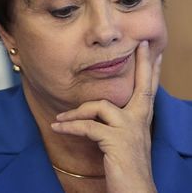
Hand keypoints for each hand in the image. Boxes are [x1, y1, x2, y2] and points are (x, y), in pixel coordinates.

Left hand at [51, 41, 161, 192]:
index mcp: (142, 119)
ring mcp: (129, 130)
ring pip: (99, 107)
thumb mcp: (124, 140)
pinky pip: (88, 127)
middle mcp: (139, 121)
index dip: (151, 69)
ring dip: (76, 114)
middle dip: (142, 64)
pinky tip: (58, 128)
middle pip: (143, 86)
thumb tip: (100, 110)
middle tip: (141, 44)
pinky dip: (70, 127)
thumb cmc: (127, 168)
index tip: (153, 50)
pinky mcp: (116, 141)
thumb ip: (116, 122)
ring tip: (60, 121)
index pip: (148, 89)